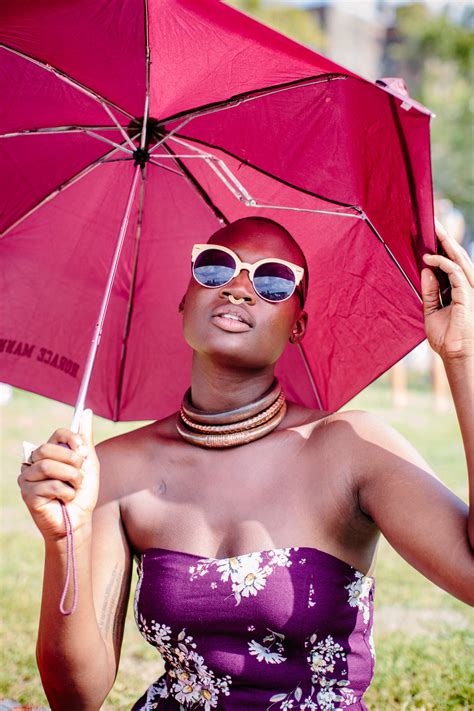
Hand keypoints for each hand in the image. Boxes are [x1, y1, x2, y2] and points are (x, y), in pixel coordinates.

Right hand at [18, 409, 99, 541]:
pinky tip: (65, 499)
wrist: (80, 520)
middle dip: (72, 463)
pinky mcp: (27, 494)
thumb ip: (85, 439)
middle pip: (49, 449)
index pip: (58, 434)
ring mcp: (28, 478)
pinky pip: (49, 485)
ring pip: (48, 466)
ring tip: (74, 488)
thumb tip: (86, 411)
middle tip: (80, 475)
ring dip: (70, 478)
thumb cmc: (83, 493)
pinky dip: (65, 492)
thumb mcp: (89, 464)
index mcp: (50, 453)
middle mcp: (35, 462)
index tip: (84, 452)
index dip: (72, 440)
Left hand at [421, 219, 473, 360]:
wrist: (455, 355)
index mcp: (458, 289)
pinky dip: (443, 263)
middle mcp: (466, 285)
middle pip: (457, 256)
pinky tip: (430, 259)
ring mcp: (469, 289)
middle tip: (433, 222)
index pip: (451, 262)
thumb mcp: (431, 311)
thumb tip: (425, 270)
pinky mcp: (468, 294)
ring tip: (435, 229)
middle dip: (445, 239)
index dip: (442, 247)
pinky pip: (456, 272)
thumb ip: (429, 292)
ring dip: (447, 243)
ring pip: (459, 259)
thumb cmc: (445, 337)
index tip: (429, 234)